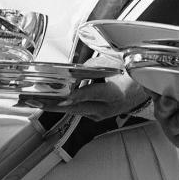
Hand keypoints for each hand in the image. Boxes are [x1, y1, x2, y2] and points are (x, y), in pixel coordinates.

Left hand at [22, 73, 147, 120]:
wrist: (145, 89)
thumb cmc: (132, 74)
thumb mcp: (116, 63)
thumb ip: (95, 66)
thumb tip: (75, 70)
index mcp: (115, 93)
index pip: (93, 94)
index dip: (77, 95)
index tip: (63, 97)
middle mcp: (107, 108)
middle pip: (77, 107)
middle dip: (53, 103)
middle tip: (34, 100)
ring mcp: (101, 114)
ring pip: (73, 111)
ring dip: (53, 105)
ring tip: (33, 100)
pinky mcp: (96, 116)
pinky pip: (77, 110)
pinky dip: (62, 105)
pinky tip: (48, 101)